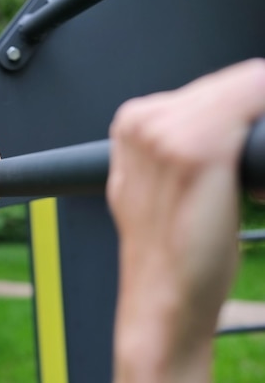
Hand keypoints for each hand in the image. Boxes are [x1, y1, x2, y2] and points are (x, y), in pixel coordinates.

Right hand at [108, 59, 264, 382]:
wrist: (163, 300)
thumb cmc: (169, 251)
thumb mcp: (158, 183)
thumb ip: (178, 140)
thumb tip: (233, 115)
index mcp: (130, 123)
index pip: (209, 86)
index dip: (237, 117)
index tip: (236, 154)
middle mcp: (142, 121)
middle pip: (229, 82)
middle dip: (247, 121)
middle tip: (232, 176)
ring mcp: (166, 133)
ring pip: (250, 86)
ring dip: (256, 131)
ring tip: (233, 183)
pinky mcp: (198, 150)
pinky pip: (258, 95)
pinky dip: (263, 132)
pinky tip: (248, 182)